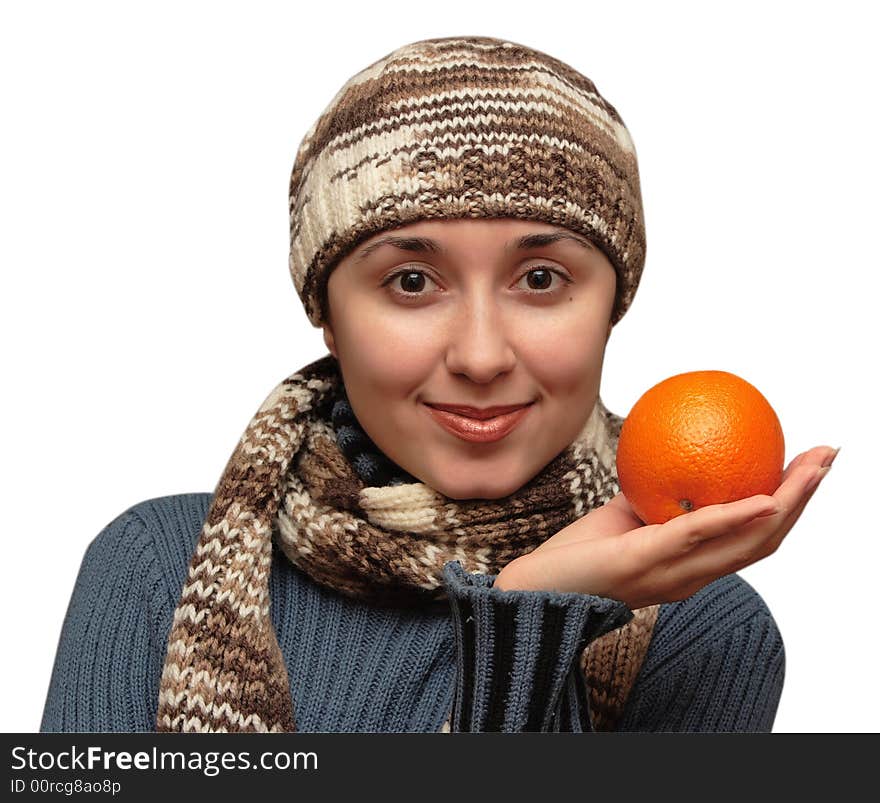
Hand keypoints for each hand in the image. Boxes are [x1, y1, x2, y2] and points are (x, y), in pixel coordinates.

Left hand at [494, 445, 837, 608]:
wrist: (536, 588)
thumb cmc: (581, 553)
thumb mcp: (627, 516)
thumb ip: (656, 496)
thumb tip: (673, 452)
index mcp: (693, 566)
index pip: (754, 539)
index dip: (787, 506)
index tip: (808, 469)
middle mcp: (693, 576)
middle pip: (766, 539)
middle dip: (803, 498)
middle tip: (828, 457)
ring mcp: (673, 574)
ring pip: (747, 542)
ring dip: (785, 502)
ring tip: (811, 468)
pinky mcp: (644, 563)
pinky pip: (695, 536)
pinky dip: (732, 518)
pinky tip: (759, 498)